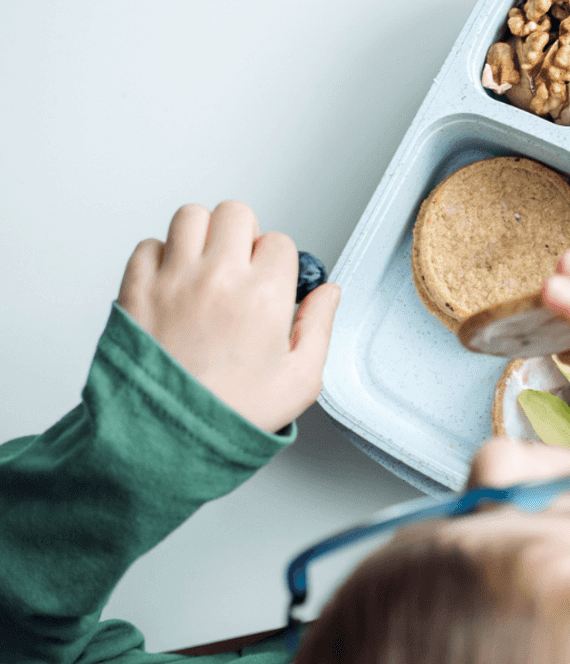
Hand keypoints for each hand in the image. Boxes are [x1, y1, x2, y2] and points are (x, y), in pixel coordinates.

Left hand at [116, 201, 340, 432]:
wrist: (168, 438)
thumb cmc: (231, 414)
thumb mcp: (300, 380)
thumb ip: (319, 327)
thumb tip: (329, 294)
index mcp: (262, 297)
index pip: (279, 242)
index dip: (279, 262)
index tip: (271, 283)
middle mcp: (217, 278)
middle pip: (235, 213)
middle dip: (244, 235)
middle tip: (241, 265)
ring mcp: (172, 281)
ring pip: (190, 217)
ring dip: (202, 236)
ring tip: (206, 266)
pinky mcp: (136, 290)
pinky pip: (148, 246)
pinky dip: (161, 257)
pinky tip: (174, 284)